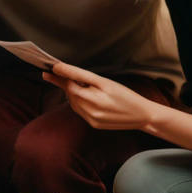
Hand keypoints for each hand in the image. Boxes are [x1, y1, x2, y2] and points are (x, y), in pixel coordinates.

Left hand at [42, 62, 156, 130]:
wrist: (141, 115)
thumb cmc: (124, 95)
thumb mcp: (105, 82)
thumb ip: (83, 76)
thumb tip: (62, 71)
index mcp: (96, 97)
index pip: (71, 84)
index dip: (61, 75)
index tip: (50, 67)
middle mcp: (92, 110)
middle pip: (71, 93)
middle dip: (67, 82)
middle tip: (60, 72)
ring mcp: (92, 119)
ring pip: (73, 102)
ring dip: (73, 92)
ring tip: (84, 86)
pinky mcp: (93, 125)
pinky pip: (79, 110)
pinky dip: (79, 102)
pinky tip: (88, 97)